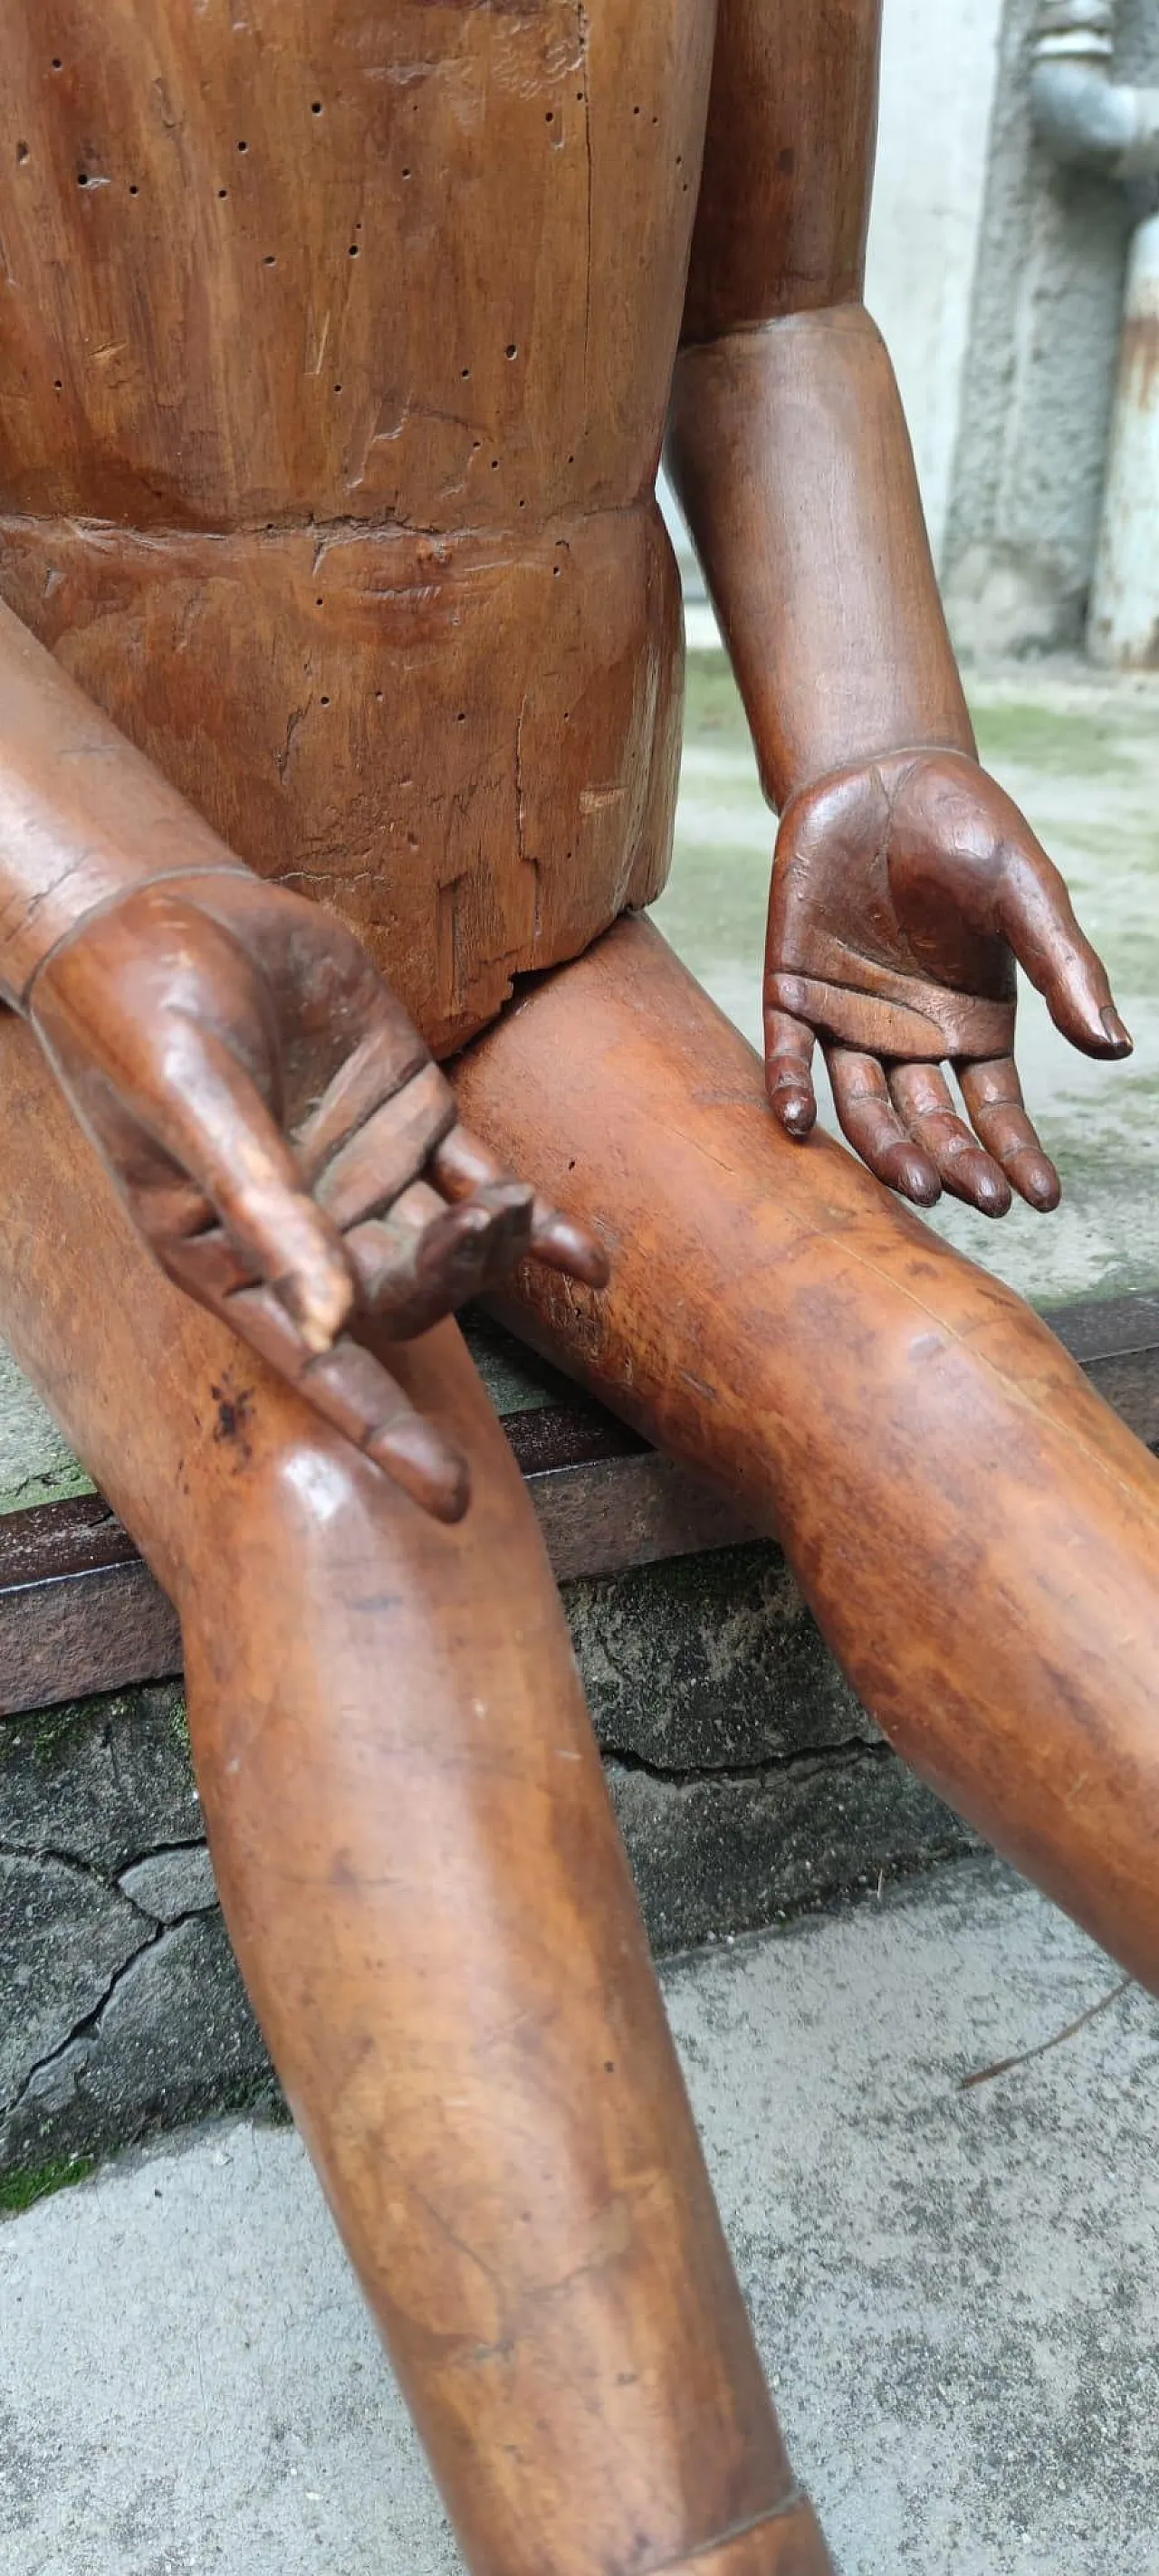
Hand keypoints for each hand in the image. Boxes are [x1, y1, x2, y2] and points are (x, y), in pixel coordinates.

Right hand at [29, 872, 607, 1519]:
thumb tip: (330, 1324)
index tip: (448, 1500)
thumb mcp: (192, 1104)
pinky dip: (533, 1218)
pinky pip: (480, 1179)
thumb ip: (263, 1207)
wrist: (160, 908)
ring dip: (487, 1242)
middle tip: (470, 1228)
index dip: (383, 1433)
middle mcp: (303, 1235)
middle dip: (442, 1280)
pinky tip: (584, 1260)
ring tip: (501, 1211)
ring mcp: (362, 1175)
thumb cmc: (139, 1014)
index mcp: (227, 1258)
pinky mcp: (408, 1113)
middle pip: (397, 1297)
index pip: (318, 1366)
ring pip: (444, 1242)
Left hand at [763, 748, 1131, 1215]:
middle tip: (974, 1198)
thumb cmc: (971, 830)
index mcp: (976, 1024)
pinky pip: (789, 1050)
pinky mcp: (794, 988)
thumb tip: (1115, 1048)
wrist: (886, 769)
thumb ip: (1064, 970)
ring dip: (884, 1147)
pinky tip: (796, 1121)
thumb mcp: (1027, 895)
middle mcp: (913, 1036)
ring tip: (912, 1184)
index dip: (1016, 1154)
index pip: (996, 1110)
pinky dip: (789, 1087)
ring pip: (864, 1103)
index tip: (1038, 1198)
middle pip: (933, 1120)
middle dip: (955, 1163)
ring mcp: (851, 1018)